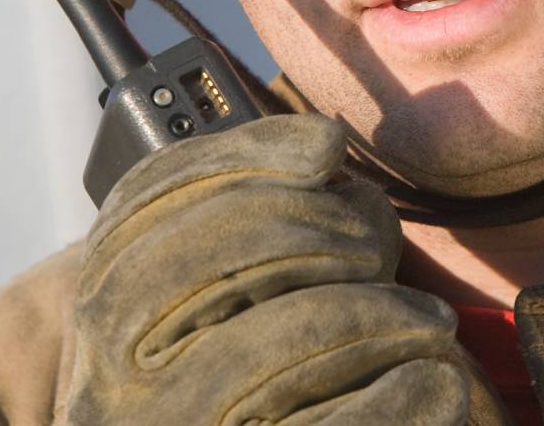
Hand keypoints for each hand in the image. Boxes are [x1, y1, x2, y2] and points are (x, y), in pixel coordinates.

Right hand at [67, 114, 468, 424]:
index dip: (240, 162)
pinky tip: (437, 384)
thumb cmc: (266, 377)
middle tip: (378, 237)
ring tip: (431, 321)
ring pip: (268, 352)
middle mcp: (113, 383)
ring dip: (371, 317)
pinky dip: (393, 401)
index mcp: (106, 318)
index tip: (328, 145)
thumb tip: (324, 143)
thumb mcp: (236, 288)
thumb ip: (253, 215)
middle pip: (205, 270)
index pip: (142, 213)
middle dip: (309, 232)